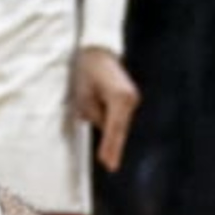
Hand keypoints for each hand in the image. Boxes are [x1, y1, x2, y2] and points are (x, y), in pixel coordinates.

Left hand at [72, 45, 139, 171]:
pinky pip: (119, 116)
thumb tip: (99, 126)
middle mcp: (130, 100)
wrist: (98, 48)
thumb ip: (92, 113)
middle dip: (112, 144)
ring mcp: (132, 99)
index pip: (114, 129)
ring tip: (96, 120)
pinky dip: (111, 121)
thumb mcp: (82, 93)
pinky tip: (103, 118)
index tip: (107, 164)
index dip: (110, 148)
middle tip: (109, 166)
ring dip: (108, 129)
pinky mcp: (130, 98)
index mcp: (119, 98)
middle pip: (119, 129)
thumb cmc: (87, 68)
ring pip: (119, 123)